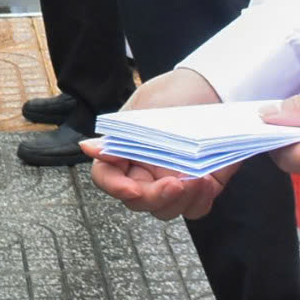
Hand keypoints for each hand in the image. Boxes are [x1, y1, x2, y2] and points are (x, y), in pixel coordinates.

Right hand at [84, 68, 237, 220]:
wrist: (211, 88)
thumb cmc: (174, 94)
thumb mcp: (145, 108)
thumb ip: (120, 133)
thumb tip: (88, 148)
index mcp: (124, 150)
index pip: (107, 177)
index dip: (116, 187)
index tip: (133, 190)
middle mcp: (144, 171)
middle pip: (138, 201)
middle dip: (156, 197)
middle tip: (175, 184)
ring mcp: (169, 181)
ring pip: (165, 210)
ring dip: (181, 200)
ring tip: (198, 179)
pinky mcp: (197, 188)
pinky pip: (194, 208)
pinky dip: (200, 200)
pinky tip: (208, 181)